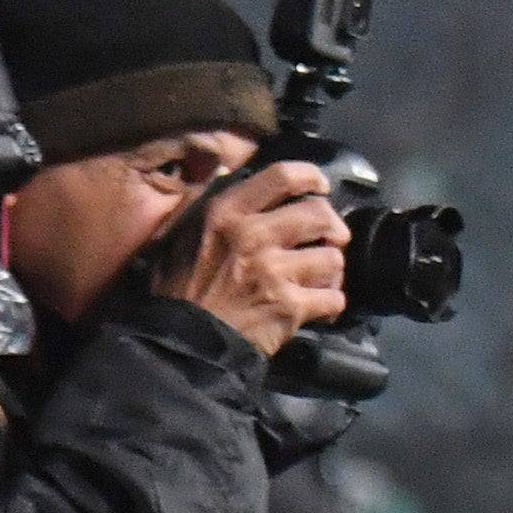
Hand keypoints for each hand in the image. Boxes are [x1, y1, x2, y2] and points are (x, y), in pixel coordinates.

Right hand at [155, 163, 348, 359]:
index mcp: (227, 212)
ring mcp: (274, 271)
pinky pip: (335, 297)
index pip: (282, 176)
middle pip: (321, 214)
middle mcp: (253, 235)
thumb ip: (209, 202)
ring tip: (318, 278)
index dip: (311, 177)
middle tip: (328, 239)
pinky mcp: (290, 306)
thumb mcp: (180, 233)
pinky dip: (331, 304)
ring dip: (331, 271)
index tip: (321, 187)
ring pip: (333, 258)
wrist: (180, 340)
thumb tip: (231, 171)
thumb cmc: (177, 287)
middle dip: (332, 227)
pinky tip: (318, 307)